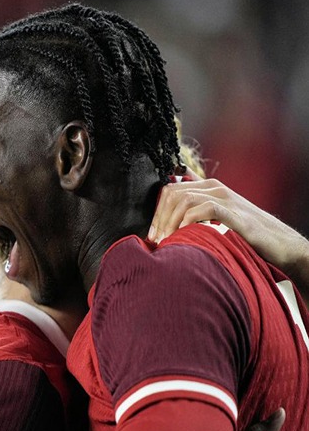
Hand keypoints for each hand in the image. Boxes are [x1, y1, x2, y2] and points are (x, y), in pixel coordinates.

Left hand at [150, 170, 308, 294]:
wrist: (278, 243)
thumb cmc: (243, 233)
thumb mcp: (216, 216)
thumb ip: (196, 207)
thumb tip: (170, 211)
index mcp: (208, 187)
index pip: (170, 190)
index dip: (156, 212)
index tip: (151, 234)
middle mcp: (215, 188)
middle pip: (174, 194)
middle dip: (160, 218)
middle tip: (155, 240)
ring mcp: (226, 198)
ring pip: (185, 199)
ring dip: (171, 221)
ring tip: (167, 241)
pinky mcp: (235, 213)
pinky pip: (205, 209)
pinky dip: (190, 221)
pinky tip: (184, 236)